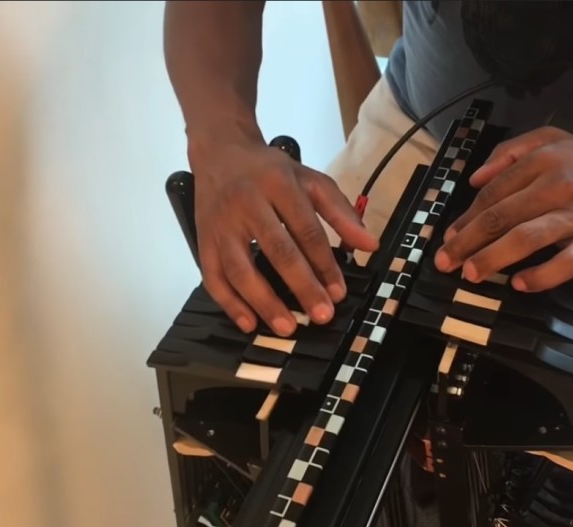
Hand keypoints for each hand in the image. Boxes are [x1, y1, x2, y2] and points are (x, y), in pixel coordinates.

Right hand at [190, 133, 377, 336]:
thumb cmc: (270, 171)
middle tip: (320, 314)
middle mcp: (247, 202)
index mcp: (278, 184)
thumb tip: (369, 245)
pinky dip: (229, 303)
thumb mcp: (310, 180)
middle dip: (301, 286)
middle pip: (277, 250)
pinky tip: (248, 322)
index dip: (324, 263)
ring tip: (286, 328)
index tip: (338, 292)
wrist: (220, 151)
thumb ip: (340, 212)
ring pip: (240, 268)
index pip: (306, 229)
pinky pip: (213, 276)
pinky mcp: (203, 240)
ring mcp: (221, 224)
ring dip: (263, 302)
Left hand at [434, 126, 572, 291]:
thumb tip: (476, 178)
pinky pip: (565, 263)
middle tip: (447, 261)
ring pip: (526, 238)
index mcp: (543, 161)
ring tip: (472, 273)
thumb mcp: (554, 139)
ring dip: (493, 258)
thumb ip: (511, 151)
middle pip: (501, 217)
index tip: (450, 237)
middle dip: (467, 242)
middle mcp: (557, 186)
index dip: (466, 218)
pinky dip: (540, 276)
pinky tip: (519, 283)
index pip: (493, 192)